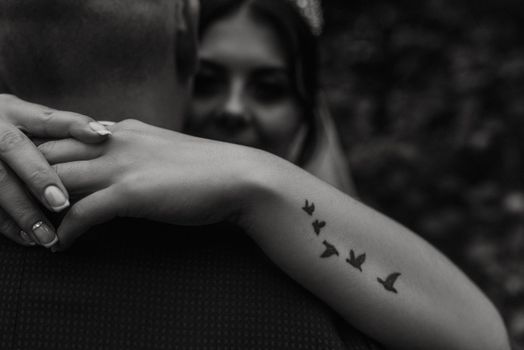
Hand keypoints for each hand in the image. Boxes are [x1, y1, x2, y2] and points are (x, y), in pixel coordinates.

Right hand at [0, 94, 110, 246]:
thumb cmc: (7, 132)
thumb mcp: (25, 121)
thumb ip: (61, 130)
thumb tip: (107, 134)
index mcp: (15, 112)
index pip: (48, 118)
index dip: (74, 125)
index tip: (102, 135)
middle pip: (15, 149)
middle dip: (39, 177)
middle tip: (62, 203)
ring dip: (24, 211)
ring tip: (48, 236)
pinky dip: (6, 223)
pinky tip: (27, 239)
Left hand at [39, 119, 259, 249]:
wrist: (239, 176)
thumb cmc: (205, 169)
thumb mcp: (161, 150)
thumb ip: (133, 151)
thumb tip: (111, 164)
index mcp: (121, 129)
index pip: (63, 136)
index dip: (41, 158)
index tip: (31, 181)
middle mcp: (115, 140)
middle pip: (49, 153)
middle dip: (27, 179)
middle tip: (16, 206)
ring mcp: (122, 164)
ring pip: (57, 181)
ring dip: (38, 208)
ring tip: (30, 230)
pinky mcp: (132, 191)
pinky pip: (83, 213)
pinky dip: (67, 232)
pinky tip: (62, 245)